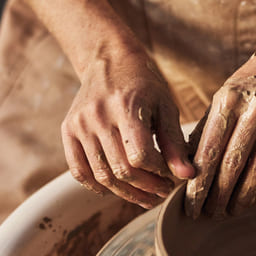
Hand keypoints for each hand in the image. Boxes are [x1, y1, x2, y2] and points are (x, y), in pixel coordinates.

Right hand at [61, 49, 194, 208]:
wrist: (109, 60)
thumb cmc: (144, 84)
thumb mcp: (166, 107)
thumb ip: (175, 143)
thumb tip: (187, 175)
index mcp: (125, 107)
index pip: (141, 156)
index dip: (159, 172)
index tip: (171, 174)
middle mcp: (97, 116)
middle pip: (121, 169)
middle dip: (147, 187)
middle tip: (163, 190)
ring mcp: (79, 125)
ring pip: (102, 175)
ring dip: (127, 193)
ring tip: (147, 196)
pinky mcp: (68, 130)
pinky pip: (78, 170)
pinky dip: (97, 186)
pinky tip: (117, 188)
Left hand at [185, 52, 255, 217]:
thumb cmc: (254, 81)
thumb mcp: (226, 96)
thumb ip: (208, 127)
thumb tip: (188, 166)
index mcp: (229, 99)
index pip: (208, 150)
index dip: (198, 183)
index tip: (190, 205)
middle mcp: (255, 108)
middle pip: (233, 163)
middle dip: (218, 195)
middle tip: (211, 215)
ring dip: (244, 195)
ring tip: (233, 210)